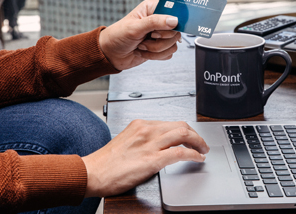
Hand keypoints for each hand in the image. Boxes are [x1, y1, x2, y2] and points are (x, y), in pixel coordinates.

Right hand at [81, 120, 209, 197]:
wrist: (92, 173)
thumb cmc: (106, 162)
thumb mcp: (126, 141)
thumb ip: (143, 139)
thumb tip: (159, 145)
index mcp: (140, 125)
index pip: (170, 122)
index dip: (185, 130)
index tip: (191, 137)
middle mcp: (146, 130)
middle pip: (181, 125)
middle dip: (195, 134)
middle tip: (201, 144)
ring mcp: (150, 145)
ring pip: (183, 134)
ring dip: (198, 142)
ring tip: (203, 150)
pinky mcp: (152, 160)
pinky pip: (179, 153)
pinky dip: (193, 154)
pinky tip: (197, 158)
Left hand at [98, 0, 181, 70]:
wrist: (111, 54)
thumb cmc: (117, 36)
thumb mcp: (135, 27)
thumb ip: (155, 22)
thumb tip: (174, 20)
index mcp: (153, 9)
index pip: (173, 14)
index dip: (169, 25)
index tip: (156, 31)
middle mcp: (159, 20)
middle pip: (175, 32)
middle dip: (158, 40)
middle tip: (146, 38)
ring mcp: (161, 35)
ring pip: (173, 45)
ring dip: (155, 49)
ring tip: (142, 45)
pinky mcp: (161, 47)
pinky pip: (169, 54)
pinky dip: (156, 56)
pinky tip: (144, 51)